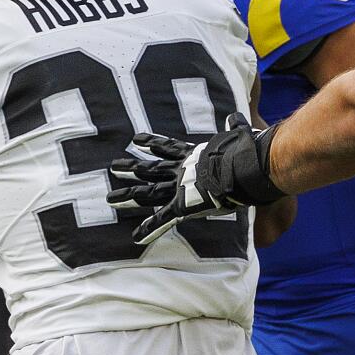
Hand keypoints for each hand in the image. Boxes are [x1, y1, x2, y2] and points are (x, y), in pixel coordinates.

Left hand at [107, 115, 283, 245]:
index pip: (168, 148)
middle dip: (131, 168)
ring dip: (128, 196)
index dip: (152, 143)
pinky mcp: (182, 205)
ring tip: (109, 198)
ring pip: (147, 192)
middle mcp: (181, 171)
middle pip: (150, 169)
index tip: (136, 140)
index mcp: (194, 156)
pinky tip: (135, 238)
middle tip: (113, 166)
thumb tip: (236, 116)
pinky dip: (150, 229)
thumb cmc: (245, 152)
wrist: (243, 167)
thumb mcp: (239, 136)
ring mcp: (179, 188)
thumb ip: (235, 127)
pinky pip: (163, 220)